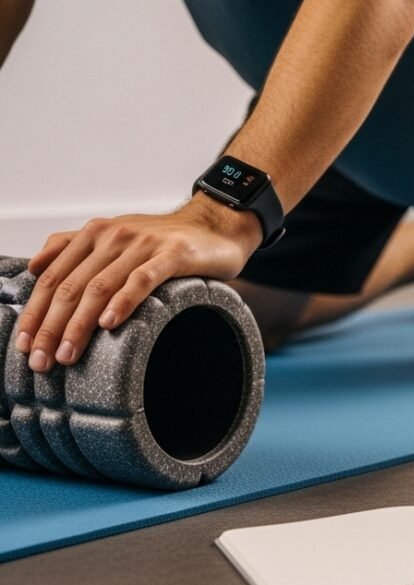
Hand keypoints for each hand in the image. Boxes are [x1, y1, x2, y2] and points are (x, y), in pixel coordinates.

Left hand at [15, 195, 262, 371]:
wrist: (217, 224)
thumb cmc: (165, 239)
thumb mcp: (116, 235)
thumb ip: (74, 246)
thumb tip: (34, 265)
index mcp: (94, 234)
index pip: (52, 276)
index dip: (34, 312)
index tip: (24, 345)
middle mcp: (113, 236)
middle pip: (71, 286)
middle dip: (51, 327)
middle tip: (42, 360)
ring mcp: (143, 244)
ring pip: (100, 287)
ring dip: (79, 324)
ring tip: (68, 354)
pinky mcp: (172, 254)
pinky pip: (142, 280)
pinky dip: (123, 302)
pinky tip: (109, 324)